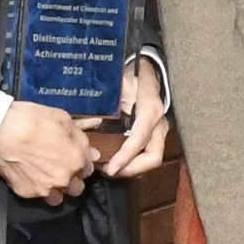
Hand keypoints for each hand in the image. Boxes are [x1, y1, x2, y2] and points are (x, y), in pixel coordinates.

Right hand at [0, 100, 94, 203]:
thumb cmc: (31, 120)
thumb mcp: (62, 118)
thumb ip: (81, 137)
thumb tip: (93, 150)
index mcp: (77, 159)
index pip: (89, 169)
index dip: (81, 162)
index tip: (73, 157)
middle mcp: (64, 178)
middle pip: (77, 187)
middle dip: (72, 179)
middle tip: (61, 167)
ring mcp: (45, 188)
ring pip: (59, 198)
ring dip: (57, 189)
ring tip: (48, 176)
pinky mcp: (27, 192)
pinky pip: (39, 197)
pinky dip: (38, 189)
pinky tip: (32, 176)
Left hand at [104, 58, 169, 179]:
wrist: (145, 72)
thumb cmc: (128, 78)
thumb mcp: (117, 85)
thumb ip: (105, 102)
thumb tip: (83, 120)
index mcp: (149, 110)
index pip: (139, 140)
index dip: (125, 157)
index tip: (109, 169)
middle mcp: (159, 124)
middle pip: (153, 157)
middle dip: (131, 169)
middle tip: (109, 171)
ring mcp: (160, 131)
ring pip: (152, 160)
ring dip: (131, 169)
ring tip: (110, 168)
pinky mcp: (156, 136)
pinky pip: (148, 156)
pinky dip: (133, 164)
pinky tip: (116, 162)